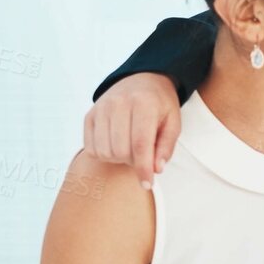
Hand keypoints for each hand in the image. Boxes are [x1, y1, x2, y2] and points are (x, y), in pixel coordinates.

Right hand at [84, 73, 181, 189]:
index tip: (147, 184)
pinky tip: (116, 146)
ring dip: (118, 159)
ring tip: (130, 149)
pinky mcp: (90, 115)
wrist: (142, 79)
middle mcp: (118, 104)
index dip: (143, 168)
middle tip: (143, 156)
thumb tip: (156, 170)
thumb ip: (166, 146)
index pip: (141, 144)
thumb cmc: (161, 105)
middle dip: (133, 162)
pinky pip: (90, 147)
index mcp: (144, 104)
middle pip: (121, 150)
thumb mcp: (174, 122)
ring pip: (104, 151)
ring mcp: (101, 108)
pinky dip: (103, 154)